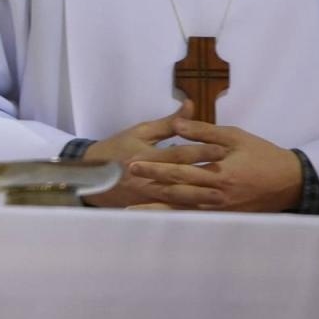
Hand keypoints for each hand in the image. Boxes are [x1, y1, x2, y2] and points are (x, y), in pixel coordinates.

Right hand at [81, 101, 228, 207]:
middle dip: (204, 177)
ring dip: (198, 198)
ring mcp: (145, 194)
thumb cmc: (117, 148)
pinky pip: (168, 209)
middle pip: (179, 177)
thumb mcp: (140, 131)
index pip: (177, 153)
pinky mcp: (145, 206)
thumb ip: (169, 122)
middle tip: (228, 176)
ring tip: (220, 198)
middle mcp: (146, 176)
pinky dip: (184, 211)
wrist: (90, 174)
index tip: (222, 149)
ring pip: (175, 197)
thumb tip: (190, 105)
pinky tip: (201, 213)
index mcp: (145, 154)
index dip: (199, 151)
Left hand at [125, 116, 302, 212]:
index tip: (133, 164)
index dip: (155, 167)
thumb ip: (204, 132)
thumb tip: (177, 123)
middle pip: (177, 191)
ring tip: (133, 209)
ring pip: (183, 209)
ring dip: (158, 209)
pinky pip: (196, 218)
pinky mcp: (224, 216)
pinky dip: (177, 219)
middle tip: (126, 184)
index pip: (180, 169)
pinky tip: (162, 220)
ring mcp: (220, 209)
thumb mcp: (235, 136)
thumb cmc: (262, 155)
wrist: (290, 182)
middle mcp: (217, 195)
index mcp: (219, 173)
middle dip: (150, 186)